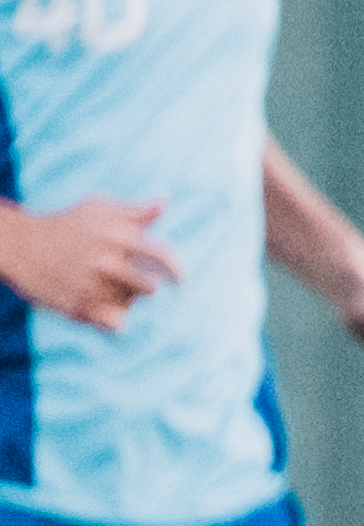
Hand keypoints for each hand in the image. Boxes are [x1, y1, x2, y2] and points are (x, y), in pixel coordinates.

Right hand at [0, 195, 181, 326]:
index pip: (163, 258)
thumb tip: (164, 202)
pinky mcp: (78, 307)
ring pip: (130, 305)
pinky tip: (102, 309)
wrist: (19, 246)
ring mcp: (91, 286)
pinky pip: (115, 324)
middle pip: (150, 288)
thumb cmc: (66, 226)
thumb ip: (135, 212)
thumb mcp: (98, 210)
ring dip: (127, 301)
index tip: (181, 282)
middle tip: (135, 284)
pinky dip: (114, 319)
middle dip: (147, 287)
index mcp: (117, 237)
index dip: (177, 271)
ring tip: (108, 289)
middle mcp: (106, 262)